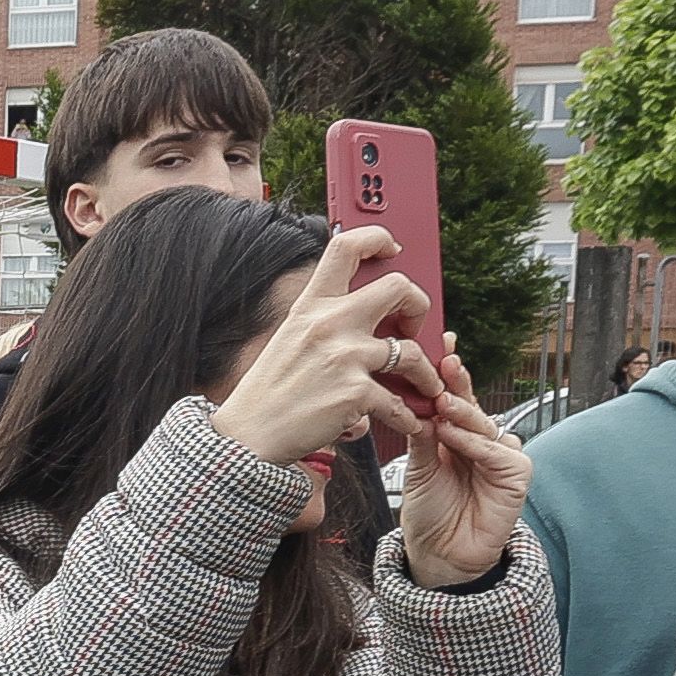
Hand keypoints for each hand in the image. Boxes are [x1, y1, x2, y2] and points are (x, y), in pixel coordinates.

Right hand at [203, 225, 444, 467]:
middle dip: (419, 306)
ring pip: (413, 351)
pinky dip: (407, 416)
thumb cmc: (270, 392)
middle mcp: (330, 323)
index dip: (377, 238)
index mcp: (311, 306)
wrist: (249, 437)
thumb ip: (324, 321)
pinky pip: (400, 402)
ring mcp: (345, 357)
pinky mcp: (356, 393)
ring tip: (425, 384)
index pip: (346, 247)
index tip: (394, 249)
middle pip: (398, 288)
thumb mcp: (290, 340)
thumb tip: (363, 313)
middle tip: (413, 328)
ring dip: (426, 372)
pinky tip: (404, 420)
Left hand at [389, 339, 532, 590]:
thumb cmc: (428, 511)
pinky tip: (454, 436)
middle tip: (443, 363)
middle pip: (472, 404)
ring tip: (442, 404)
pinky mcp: (516, 474)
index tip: (441, 341)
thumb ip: (422, 433)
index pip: (455, 395)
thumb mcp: (417, 466)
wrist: (438, 555)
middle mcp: (482, 439)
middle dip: (457, 383)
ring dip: (463, 413)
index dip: (450, 370)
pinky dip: (475, 444)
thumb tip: (418, 397)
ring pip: (484, 424)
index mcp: (458, 433)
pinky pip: (496, 451)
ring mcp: (501, 455)